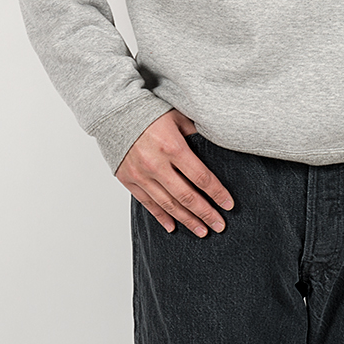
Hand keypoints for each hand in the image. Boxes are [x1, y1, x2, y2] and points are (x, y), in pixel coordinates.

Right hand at [115, 109, 234, 237]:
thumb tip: (214, 146)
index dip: (217, 193)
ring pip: (168, 204)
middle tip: (219, 225)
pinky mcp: (128, 180)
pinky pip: (147, 203)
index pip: (201, 177)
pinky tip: (173, 227)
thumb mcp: (178, 117)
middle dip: (205, 213)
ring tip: (201, 231)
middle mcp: (157, 164)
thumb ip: (196, 134)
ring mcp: (141, 174)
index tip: (228, 204)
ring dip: (187, 220)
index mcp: (173, 147)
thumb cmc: (151, 112)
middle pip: (186, 196)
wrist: (116, 112)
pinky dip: (161, 216)